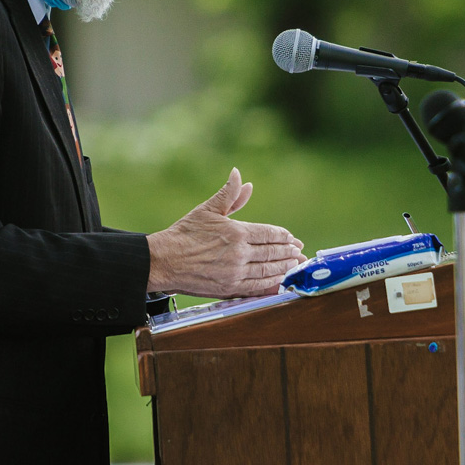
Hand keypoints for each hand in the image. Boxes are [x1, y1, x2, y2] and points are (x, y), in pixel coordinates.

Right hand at [146, 168, 305, 298]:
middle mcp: (240, 253)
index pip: (269, 233)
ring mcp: (236, 272)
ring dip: (285, 267)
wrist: (164, 260)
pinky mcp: (230, 288)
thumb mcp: (207, 209)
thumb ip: (229, 195)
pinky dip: (272, 284)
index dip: (283, 236)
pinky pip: (258, 287)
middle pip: (273, 252)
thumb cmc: (184, 233)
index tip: (291, 238)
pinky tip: (280, 282)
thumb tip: (240, 176)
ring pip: (269, 270)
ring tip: (295, 265)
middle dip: (289, 251)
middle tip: (299, 252)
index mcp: (237, 231)